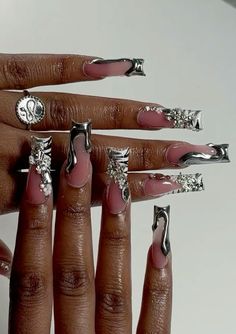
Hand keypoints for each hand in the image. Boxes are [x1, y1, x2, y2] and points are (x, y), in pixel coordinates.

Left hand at [0, 53, 227, 276]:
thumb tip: (8, 267)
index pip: (75, 195)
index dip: (122, 191)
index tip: (165, 187)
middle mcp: (6, 151)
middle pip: (84, 157)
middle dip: (136, 155)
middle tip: (183, 154)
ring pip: (66, 114)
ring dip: (117, 116)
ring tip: (163, 119)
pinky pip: (32, 68)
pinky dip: (73, 66)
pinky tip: (115, 67)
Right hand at [0, 138, 172, 333]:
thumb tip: (10, 304)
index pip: (32, 284)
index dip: (38, 230)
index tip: (42, 187)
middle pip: (73, 274)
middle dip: (76, 214)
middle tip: (81, 166)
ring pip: (115, 291)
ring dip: (116, 237)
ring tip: (119, 191)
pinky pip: (158, 328)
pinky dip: (160, 284)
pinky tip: (163, 247)